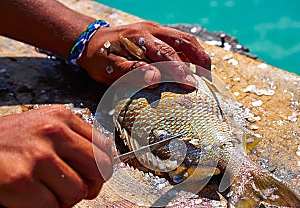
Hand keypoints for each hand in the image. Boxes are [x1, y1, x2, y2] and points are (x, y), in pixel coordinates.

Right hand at [0, 106, 112, 207]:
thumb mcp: (39, 128)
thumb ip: (70, 142)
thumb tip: (99, 167)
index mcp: (60, 117)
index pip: (104, 147)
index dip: (100, 171)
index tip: (89, 179)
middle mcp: (52, 131)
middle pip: (99, 170)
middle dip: (87, 189)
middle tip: (68, 194)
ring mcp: (37, 154)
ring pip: (76, 193)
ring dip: (59, 204)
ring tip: (39, 198)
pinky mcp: (19, 179)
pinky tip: (24, 205)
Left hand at [78, 21, 210, 86]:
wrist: (91, 41)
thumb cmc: (99, 58)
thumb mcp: (109, 69)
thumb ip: (132, 72)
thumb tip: (156, 79)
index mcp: (139, 38)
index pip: (165, 54)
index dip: (179, 70)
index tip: (190, 85)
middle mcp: (151, 30)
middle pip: (183, 40)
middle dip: (199, 60)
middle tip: (208, 79)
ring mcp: (156, 30)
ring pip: (185, 38)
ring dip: (198, 55)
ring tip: (206, 73)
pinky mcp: (157, 33)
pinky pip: (179, 40)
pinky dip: (191, 53)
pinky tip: (195, 66)